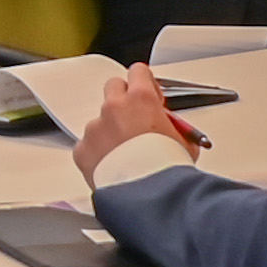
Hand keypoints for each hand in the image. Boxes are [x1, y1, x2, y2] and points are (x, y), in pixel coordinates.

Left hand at [68, 64, 205, 189]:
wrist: (148, 195)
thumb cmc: (166, 170)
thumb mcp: (184, 141)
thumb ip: (173, 127)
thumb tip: (172, 130)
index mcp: (141, 98)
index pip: (138, 71)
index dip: (144, 83)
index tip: (148, 94)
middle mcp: (114, 107)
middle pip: (114, 87)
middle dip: (123, 100)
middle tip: (134, 120)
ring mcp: (95, 127)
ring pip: (100, 120)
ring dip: (111, 131)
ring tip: (125, 154)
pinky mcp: (82, 149)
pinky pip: (88, 145)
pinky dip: (97, 153)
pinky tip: (112, 166)